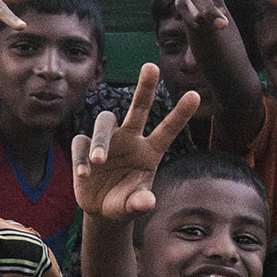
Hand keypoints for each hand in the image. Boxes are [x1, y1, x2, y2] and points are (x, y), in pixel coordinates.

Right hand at [70, 63, 201, 221]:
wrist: (101, 210)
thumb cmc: (124, 203)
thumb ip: (140, 203)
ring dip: (101, 140)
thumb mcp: (133, 206)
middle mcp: (130, 139)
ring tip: (99, 161)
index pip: (167, 130)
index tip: (195, 94)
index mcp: (150, 151)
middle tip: (151, 66)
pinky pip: (81, 142)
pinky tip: (85, 174)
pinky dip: (82, 157)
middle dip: (145, 87)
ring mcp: (108, 141)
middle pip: (139, 108)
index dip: (180, 114)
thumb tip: (147, 202)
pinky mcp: (84, 147)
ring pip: (105, 122)